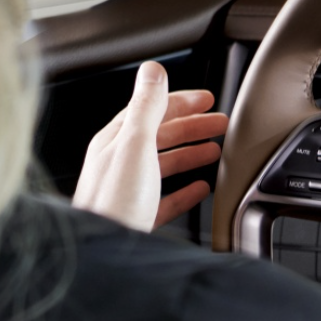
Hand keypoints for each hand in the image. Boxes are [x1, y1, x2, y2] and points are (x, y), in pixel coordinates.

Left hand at [72, 61, 228, 229]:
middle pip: (161, 135)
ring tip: (214, 149)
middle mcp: (121, 162)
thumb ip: (147, 107)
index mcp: (118, 141)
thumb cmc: (114, 202)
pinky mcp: (139, 214)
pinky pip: (167, 197)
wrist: (101, 250)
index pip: (152, 110)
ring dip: (191, 153)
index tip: (207, 98)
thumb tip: (152, 70)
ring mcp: (130, 189)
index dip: (181, 101)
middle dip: (192, 126)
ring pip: (165, 163)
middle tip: (219, 122)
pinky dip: (186, 189)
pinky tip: (200, 189)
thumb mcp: (135, 145)